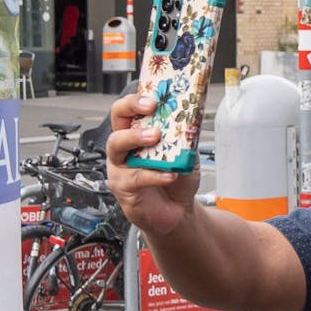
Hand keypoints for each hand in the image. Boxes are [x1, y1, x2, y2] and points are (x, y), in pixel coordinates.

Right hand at [105, 93, 201, 235]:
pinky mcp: (124, 188)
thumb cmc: (177, 180)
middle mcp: (125, 149)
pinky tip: (170, 174)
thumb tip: (194, 118)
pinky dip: (154, 175)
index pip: (128, 110)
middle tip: (151, 109)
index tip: (153, 98)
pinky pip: (134, 177)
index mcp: (137, 135)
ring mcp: (121, 167)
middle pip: (117, 122)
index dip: (136, 100)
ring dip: (136, 139)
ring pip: (116, 147)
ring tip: (156, 138)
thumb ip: (186, 137)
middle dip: (131, 110)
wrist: (179, 212)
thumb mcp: (186, 154)